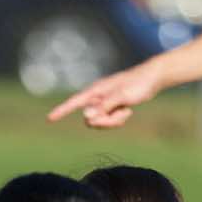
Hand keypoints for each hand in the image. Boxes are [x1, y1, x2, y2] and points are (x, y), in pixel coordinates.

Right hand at [47, 59, 162, 128]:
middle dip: (104, 122)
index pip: (74, 102)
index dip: (61, 111)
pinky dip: (119, 119)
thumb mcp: (122, 97)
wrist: (152, 78)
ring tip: (126, 110)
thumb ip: (104, 107)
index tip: (49, 119)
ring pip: (100, 123)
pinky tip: (128, 110)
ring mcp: (104, 103)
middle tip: (121, 113)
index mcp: (96, 91)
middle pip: (90, 119)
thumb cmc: (137, 84)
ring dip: (114, 121)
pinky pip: (110, 122)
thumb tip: (86, 116)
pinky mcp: (112, 108)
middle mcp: (97, 97)